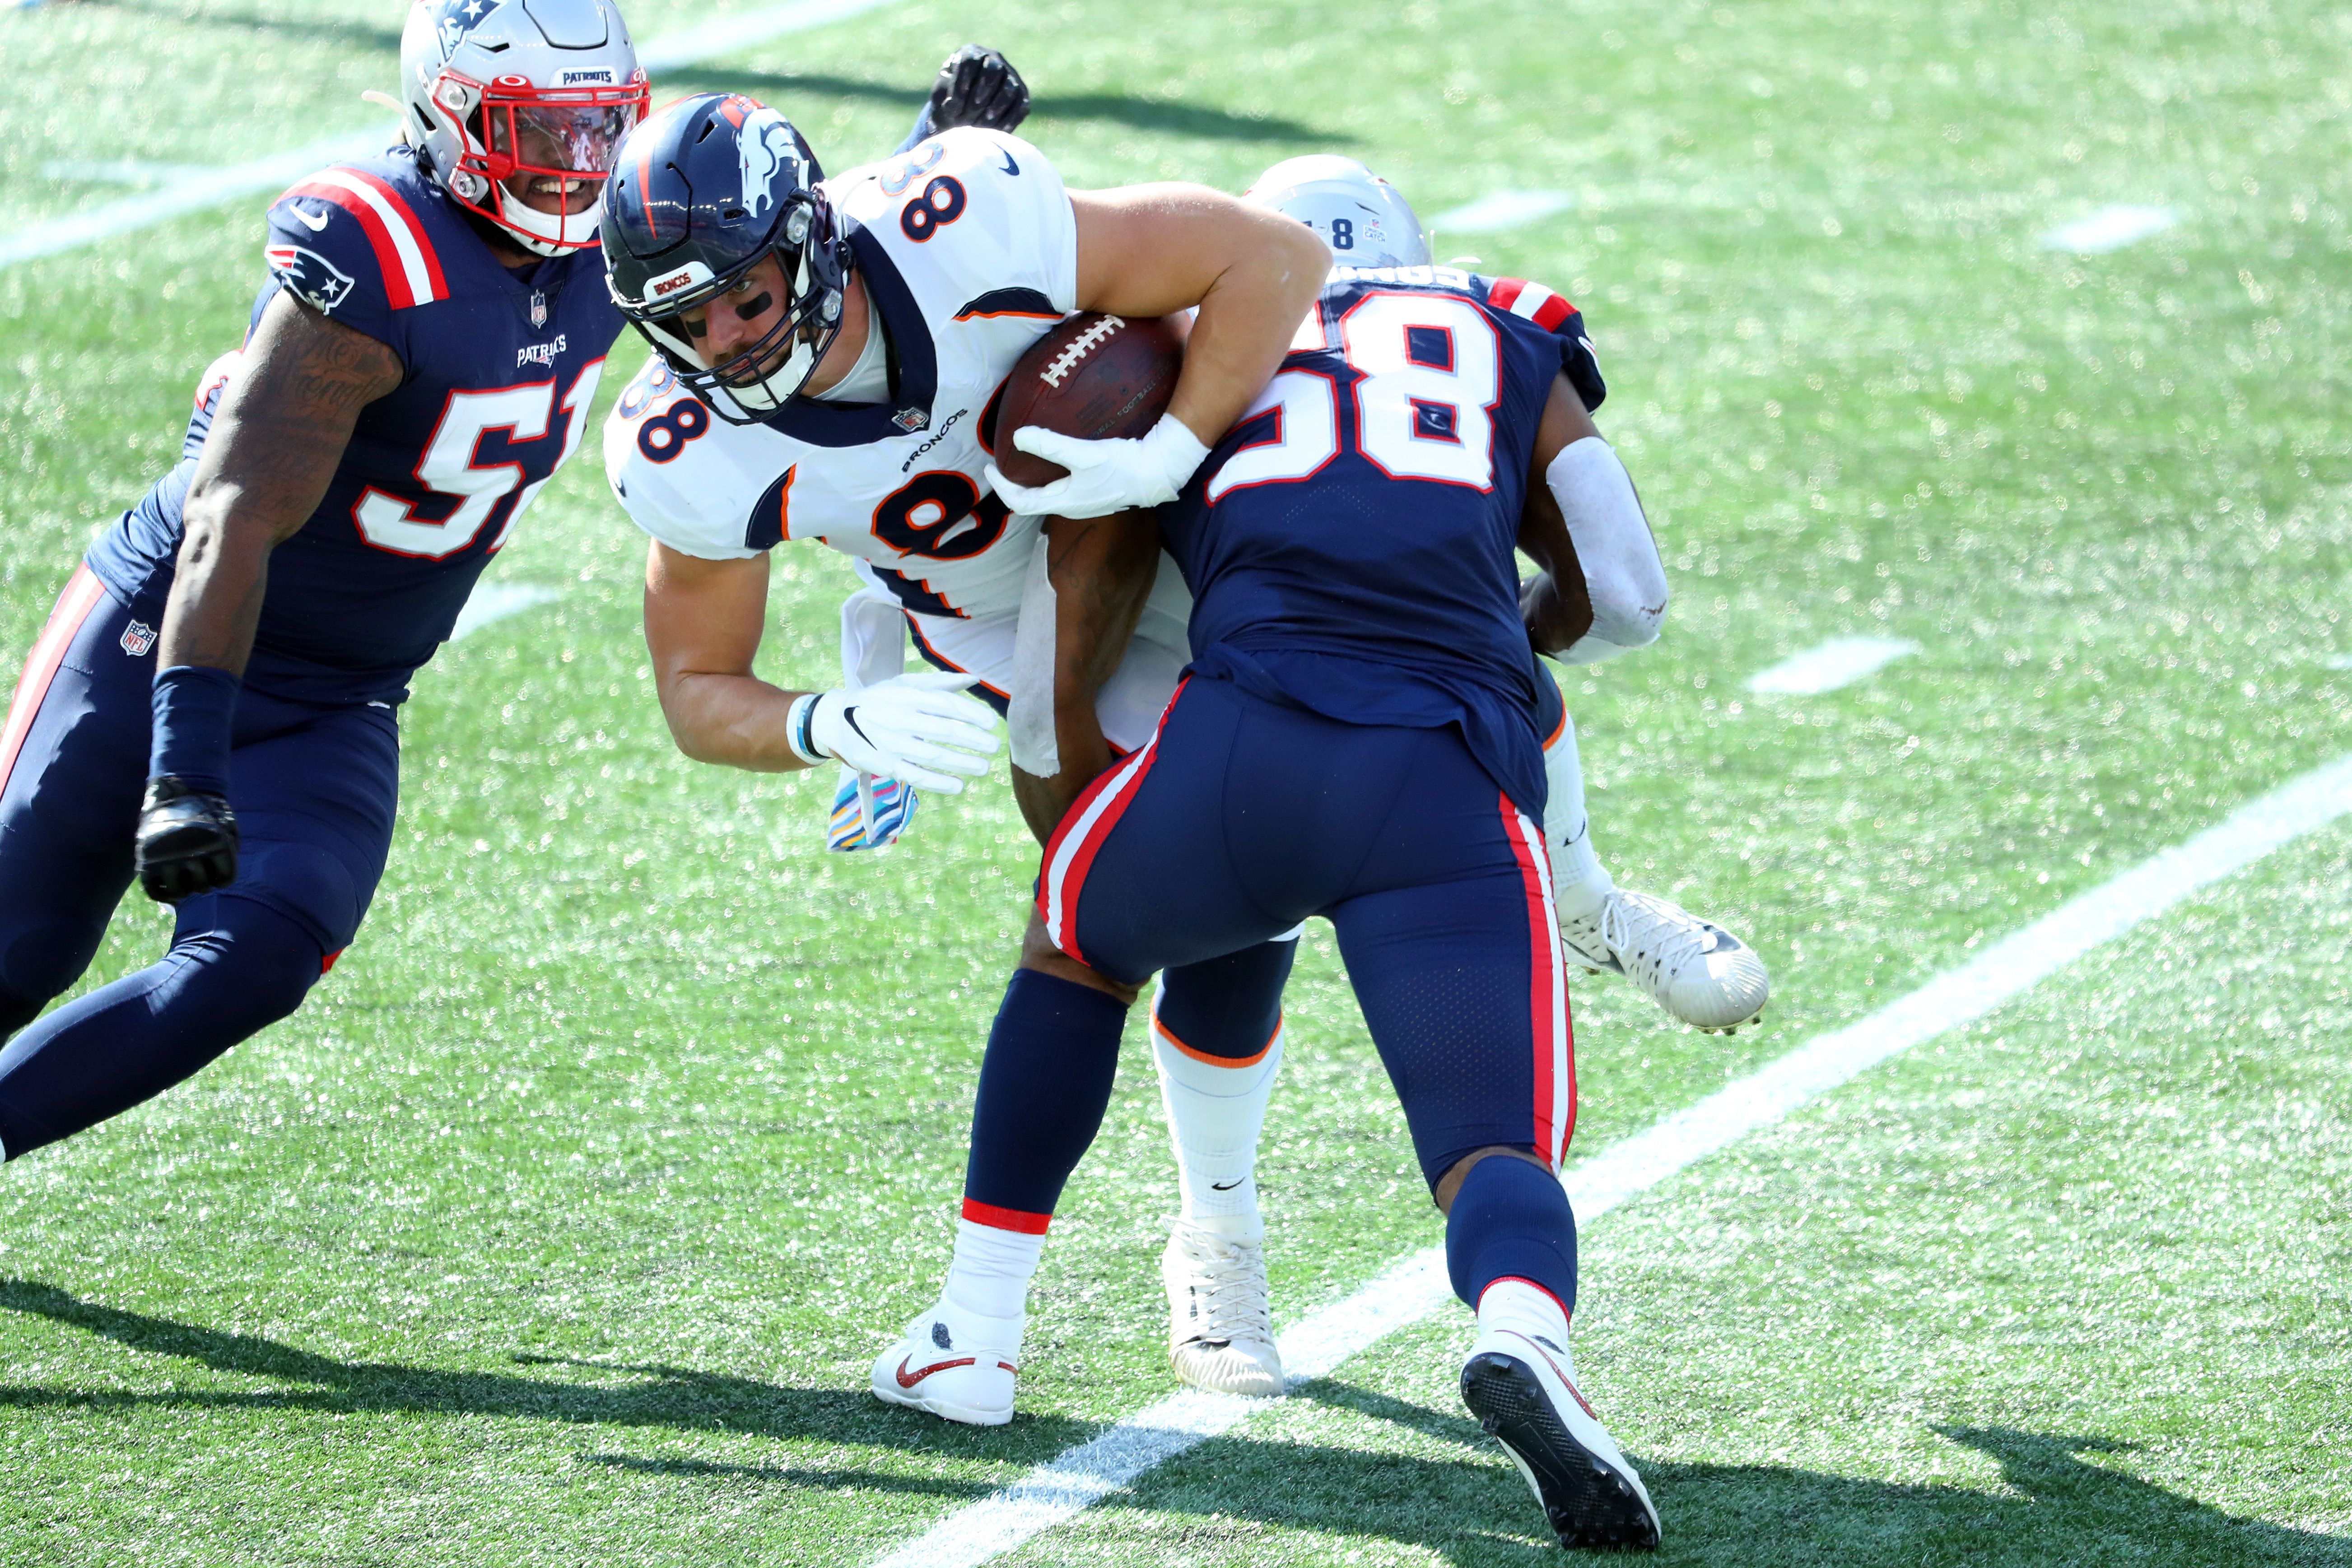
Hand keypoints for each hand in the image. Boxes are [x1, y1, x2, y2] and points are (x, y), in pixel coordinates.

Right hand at [134, 776, 238, 902]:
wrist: (179, 787)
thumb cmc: (208, 809)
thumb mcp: (227, 826)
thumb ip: (229, 850)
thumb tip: (220, 879)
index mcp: (217, 844)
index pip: (225, 879)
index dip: (223, 880)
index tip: (218, 877)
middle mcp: (192, 851)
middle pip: (202, 886)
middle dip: (203, 884)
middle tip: (199, 879)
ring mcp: (167, 856)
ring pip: (179, 891)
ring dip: (184, 891)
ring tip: (184, 884)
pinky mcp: (146, 858)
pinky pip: (153, 889)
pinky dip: (162, 895)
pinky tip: (169, 891)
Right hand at [807, 672, 1000, 792]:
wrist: (836, 722)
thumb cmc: (879, 700)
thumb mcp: (903, 683)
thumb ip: (940, 682)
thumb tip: (974, 679)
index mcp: (906, 696)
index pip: (946, 704)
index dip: (973, 714)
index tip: (992, 723)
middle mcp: (899, 719)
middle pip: (944, 731)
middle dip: (974, 740)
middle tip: (994, 747)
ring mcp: (892, 744)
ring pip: (934, 756)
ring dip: (963, 763)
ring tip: (983, 767)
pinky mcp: (886, 766)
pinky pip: (917, 777)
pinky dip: (940, 783)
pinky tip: (959, 785)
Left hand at [928, 45, 1028, 133]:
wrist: (965, 111)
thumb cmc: (951, 101)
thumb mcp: (941, 99)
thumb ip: (945, 100)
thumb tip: (951, 106)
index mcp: (970, 54)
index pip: (969, 60)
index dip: (963, 79)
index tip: (954, 100)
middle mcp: (993, 60)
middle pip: (994, 68)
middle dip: (984, 89)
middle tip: (975, 106)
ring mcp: (1010, 76)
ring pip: (1010, 86)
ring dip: (999, 104)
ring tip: (986, 121)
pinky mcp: (1020, 95)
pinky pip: (1020, 105)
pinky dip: (1012, 118)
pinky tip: (1001, 131)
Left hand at [986, 415, 1209, 519]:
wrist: (1158, 472)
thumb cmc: (1122, 466)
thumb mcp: (1083, 454)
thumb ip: (1050, 445)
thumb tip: (1017, 436)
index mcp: (1063, 502)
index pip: (1020, 502)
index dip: (1000, 486)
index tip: (989, 468)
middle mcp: (1071, 506)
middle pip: (1032, 501)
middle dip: (1014, 484)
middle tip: (1003, 464)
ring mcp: (1085, 502)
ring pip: (1049, 495)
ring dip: (1033, 481)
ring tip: (1025, 461)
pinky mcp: (1097, 492)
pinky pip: (1065, 487)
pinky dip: (1051, 476)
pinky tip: (1057, 461)